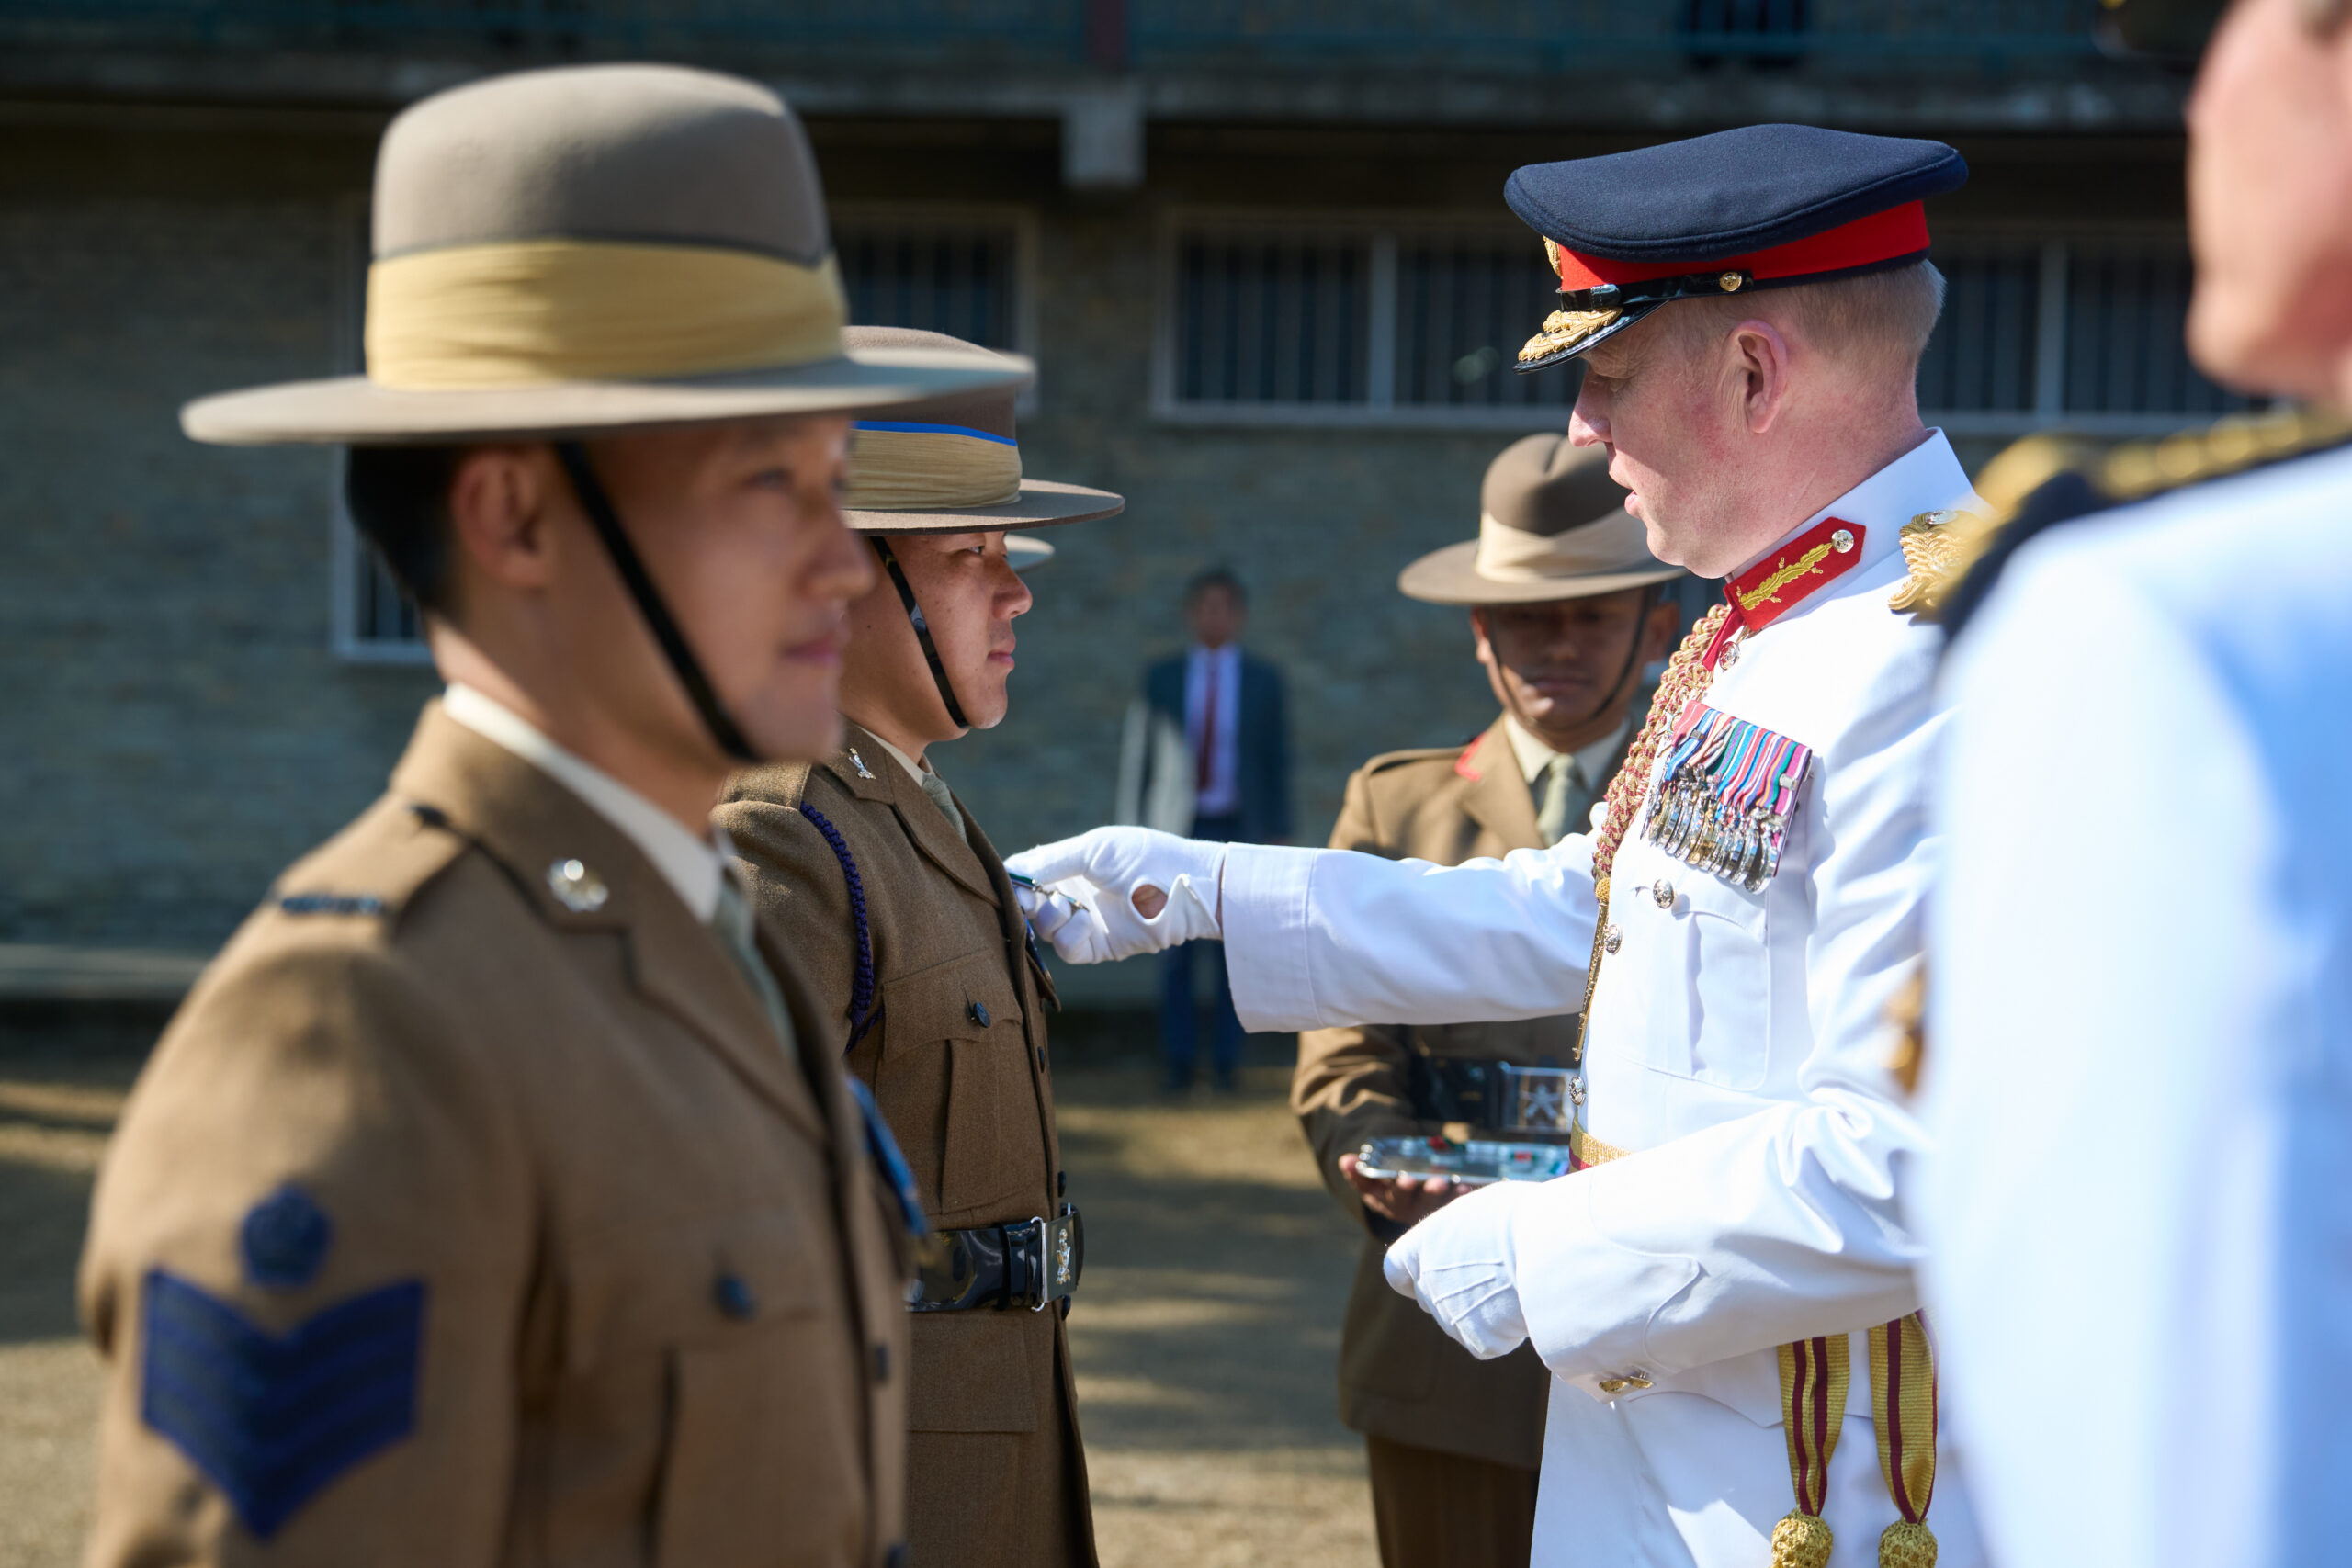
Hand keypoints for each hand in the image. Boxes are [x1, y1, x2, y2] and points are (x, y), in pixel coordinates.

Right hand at [1005, 827, 1225, 963]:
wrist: (1183, 886)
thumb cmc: (1143, 857)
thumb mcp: (1094, 849)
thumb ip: (1052, 861)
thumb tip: (1011, 873)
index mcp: (1069, 865)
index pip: (1026, 874)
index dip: (1013, 881)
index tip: (1010, 884)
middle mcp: (1073, 893)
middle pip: (1028, 905)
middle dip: (1024, 903)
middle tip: (1030, 900)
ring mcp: (1086, 921)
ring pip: (1045, 930)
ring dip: (1047, 919)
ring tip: (1066, 907)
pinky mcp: (1100, 946)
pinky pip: (1068, 950)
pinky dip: (1068, 938)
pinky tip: (1084, 922)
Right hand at [1339, 1152, 1469, 1226]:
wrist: (1406, 1201)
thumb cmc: (1386, 1185)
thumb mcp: (1370, 1180)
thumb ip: (1357, 1172)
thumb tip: (1345, 1160)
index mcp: (1384, 1202)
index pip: (1386, 1196)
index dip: (1399, 1189)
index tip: (1407, 1179)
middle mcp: (1407, 1210)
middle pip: (1416, 1204)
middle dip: (1428, 1193)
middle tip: (1437, 1181)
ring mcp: (1427, 1212)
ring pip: (1438, 1206)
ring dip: (1450, 1195)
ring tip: (1460, 1184)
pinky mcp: (1445, 1211)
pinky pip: (1455, 1205)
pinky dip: (1463, 1196)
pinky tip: (1471, 1186)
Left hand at [1382, 1179, 1534, 1359]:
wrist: (1542, 1248)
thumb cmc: (1517, 1217)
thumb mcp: (1480, 1210)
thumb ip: (1462, 1233)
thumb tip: (1472, 1242)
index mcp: (1421, 1246)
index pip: (1396, 1270)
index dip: (1411, 1274)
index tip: (1431, 1271)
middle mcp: (1427, 1284)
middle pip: (1430, 1298)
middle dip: (1454, 1293)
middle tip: (1492, 1278)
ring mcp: (1449, 1316)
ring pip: (1461, 1321)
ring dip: (1483, 1310)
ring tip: (1516, 1285)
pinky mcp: (1477, 1341)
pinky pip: (1489, 1341)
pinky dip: (1506, 1331)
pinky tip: (1522, 1308)